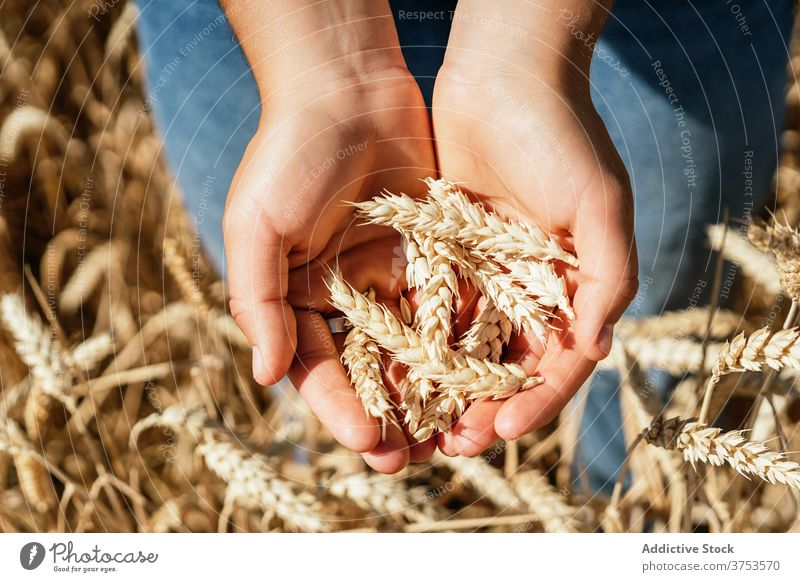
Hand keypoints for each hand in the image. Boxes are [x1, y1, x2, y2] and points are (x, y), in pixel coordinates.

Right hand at [224, 69, 440, 471]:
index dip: (341, 410)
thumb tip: (266, 377)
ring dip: (434, 392)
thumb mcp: (257, 225)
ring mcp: (391, 276)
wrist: (346, 86)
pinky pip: (450, 305)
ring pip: (417, 348)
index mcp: (300, 298)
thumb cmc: (289, 153)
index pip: (321, 369)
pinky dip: (463, 340)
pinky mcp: (432, 252)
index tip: (369, 444)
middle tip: (417, 459)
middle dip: (393, 416)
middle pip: (372, 371)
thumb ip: (258, 302)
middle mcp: (346, 295)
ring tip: (456, 433)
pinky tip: (484, 373)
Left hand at [430, 4, 637, 454]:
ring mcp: (487, 270)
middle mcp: (531, 286)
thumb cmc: (561, 136)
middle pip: (505, 364)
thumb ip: (607, 278)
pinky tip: (393, 369)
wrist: (504, 74)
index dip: (531, 402)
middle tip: (448, 447)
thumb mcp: (599, 206)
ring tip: (415, 423)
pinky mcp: (446, 250)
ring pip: (464, 344)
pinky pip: (431, 305)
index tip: (497, 433)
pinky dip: (416, 340)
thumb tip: (594, 350)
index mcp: (573, 285)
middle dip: (479, 407)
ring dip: (443, 385)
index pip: (555, 361)